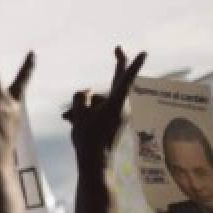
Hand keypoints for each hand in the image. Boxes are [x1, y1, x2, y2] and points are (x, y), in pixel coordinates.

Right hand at [62, 46, 145, 167]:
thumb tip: (87, 93)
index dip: (132, 65)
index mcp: (115, 105)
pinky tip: (71, 120)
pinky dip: (87, 113)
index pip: (125, 80)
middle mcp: (120, 107)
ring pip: (99, 100)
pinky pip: (99, 109)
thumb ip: (81, 97)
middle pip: (110, 86)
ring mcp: (118, 114)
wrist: (95, 164)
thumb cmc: (87, 139)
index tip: (144, 53)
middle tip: (117, 48)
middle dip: (102, 81)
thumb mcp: (78, 114)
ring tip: (68, 119)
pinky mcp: (114, 120)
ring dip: (84, 106)